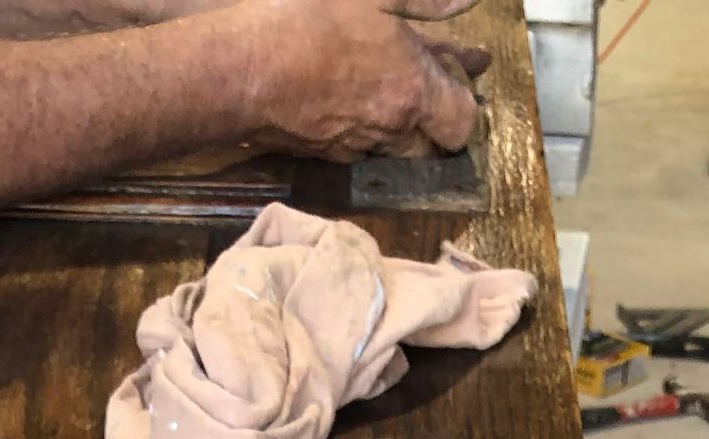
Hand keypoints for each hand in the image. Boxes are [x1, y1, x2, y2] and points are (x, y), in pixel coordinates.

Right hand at [235, 0, 487, 160]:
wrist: (242, 68)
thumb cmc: (309, 20)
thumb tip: (466, 1)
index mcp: (412, 91)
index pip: (463, 125)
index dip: (466, 106)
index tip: (460, 80)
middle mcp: (389, 131)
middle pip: (432, 147)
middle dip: (436, 122)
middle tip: (430, 90)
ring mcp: (353, 148)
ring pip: (393, 149)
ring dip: (399, 126)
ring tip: (388, 92)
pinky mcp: (321, 154)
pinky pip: (356, 147)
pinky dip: (363, 127)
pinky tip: (349, 101)